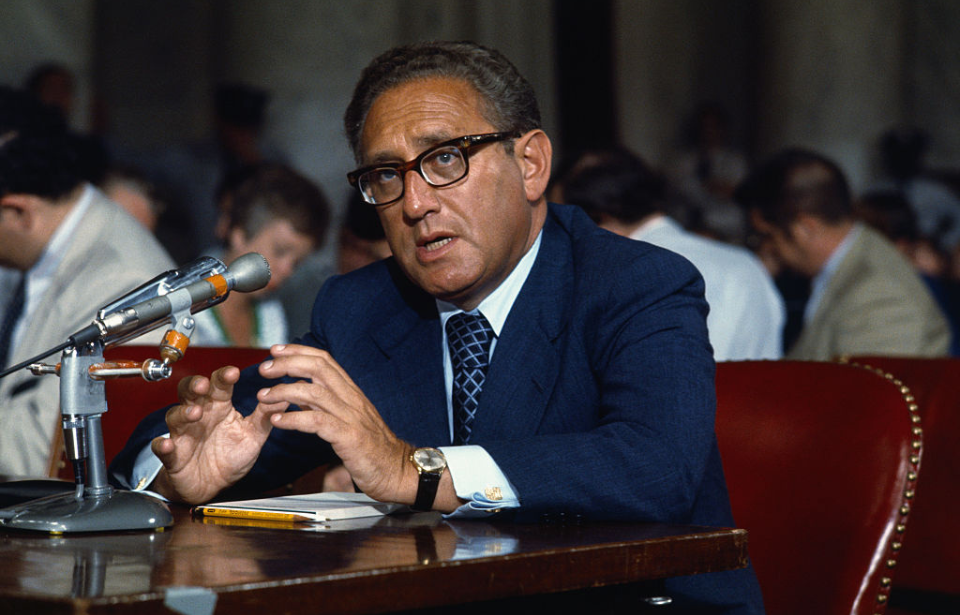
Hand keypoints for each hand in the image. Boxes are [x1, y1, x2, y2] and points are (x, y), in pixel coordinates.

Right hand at [151, 366, 276, 502]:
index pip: (219, 386)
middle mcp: (199, 416)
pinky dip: (163, 446)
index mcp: (219, 407)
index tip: (234, 372)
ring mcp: (183, 434)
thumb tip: (285, 397)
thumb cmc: (231, 455)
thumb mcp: (254, 436)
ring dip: (183, 413)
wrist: (212, 486)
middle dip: (194, 386)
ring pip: (175, 416)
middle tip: (204, 384)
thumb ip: (266, 416)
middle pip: (190, 393)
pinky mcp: (173, 455)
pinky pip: (162, 448)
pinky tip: (167, 444)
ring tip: (195, 413)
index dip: (223, 377)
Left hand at [256, 344, 417, 504]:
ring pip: (314, 392)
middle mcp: (352, 398)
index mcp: (351, 391)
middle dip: (287, 364)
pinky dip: (293, 418)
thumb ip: (324, 403)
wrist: (397, 470)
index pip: (324, 360)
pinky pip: (316, 421)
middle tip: (264, 369)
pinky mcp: (349, 437)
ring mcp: (351, 416)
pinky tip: (277, 420)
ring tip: (264, 396)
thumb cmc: (371, 448)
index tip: (276, 350)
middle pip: (318, 368)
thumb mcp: (348, 419)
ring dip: (284, 391)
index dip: (298, 351)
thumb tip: (299, 391)